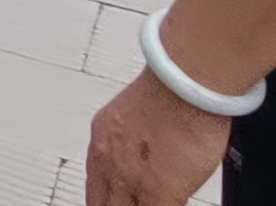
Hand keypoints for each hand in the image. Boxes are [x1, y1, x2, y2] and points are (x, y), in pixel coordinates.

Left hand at [86, 70, 229, 205]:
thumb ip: (128, 145)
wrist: (184, 84)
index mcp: (101, 144)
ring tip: (150, 202)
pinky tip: (170, 203)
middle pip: (103, 204)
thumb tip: (141, 160)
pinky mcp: (159, 192)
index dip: (107, 201)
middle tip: (132, 202)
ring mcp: (131, 180)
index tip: (116, 203)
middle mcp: (108, 163)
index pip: (94, 188)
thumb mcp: (130, 119)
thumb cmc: (169, 91)